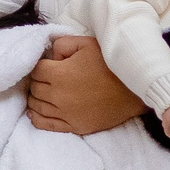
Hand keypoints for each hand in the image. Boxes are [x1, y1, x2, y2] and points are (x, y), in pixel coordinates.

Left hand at [26, 35, 144, 135]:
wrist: (135, 89)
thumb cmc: (111, 64)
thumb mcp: (86, 43)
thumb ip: (62, 44)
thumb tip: (50, 55)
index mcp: (59, 73)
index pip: (36, 70)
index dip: (41, 65)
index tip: (49, 64)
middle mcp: (58, 96)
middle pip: (35, 89)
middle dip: (38, 81)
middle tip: (46, 78)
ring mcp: (66, 114)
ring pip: (37, 107)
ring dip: (36, 98)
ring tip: (41, 93)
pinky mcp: (75, 126)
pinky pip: (47, 125)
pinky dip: (37, 118)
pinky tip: (34, 113)